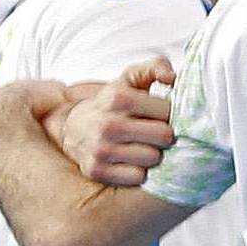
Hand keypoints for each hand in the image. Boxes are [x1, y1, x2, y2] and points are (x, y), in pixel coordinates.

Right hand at [61, 58, 175, 186]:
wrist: (73, 128)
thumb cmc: (112, 104)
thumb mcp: (130, 80)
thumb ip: (154, 68)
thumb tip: (172, 77)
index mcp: (118, 97)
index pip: (168, 112)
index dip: (171, 115)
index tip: (163, 116)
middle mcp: (107, 123)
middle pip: (164, 137)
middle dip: (165, 136)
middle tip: (157, 134)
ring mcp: (100, 149)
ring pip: (153, 159)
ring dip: (154, 155)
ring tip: (145, 147)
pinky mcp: (96, 171)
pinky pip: (138, 178)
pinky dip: (140, 172)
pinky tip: (133, 162)